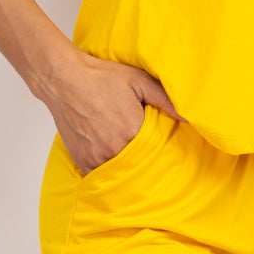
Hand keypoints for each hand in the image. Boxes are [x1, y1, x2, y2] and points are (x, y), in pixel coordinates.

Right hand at [40, 49, 188, 175]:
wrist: (64, 79)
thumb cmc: (101, 77)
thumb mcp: (139, 80)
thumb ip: (166, 99)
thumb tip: (189, 117)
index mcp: (133, 130)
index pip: (157, 151)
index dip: (163, 149)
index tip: (167, 148)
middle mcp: (115, 148)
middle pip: (140, 164)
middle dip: (147, 161)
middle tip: (152, 155)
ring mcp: (97, 157)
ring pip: (121, 173)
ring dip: (128, 168)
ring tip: (132, 157)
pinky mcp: (82, 161)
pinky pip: (101, 176)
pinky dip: (109, 172)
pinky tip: (115, 162)